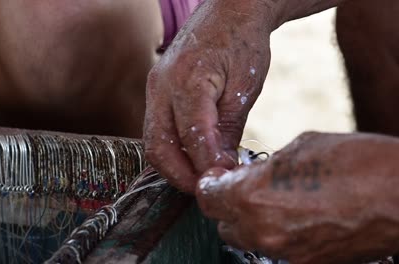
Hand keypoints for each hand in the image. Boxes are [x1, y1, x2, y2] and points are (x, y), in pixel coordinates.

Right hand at [144, 1, 274, 192]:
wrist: (229, 10)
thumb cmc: (242, 41)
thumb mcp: (244, 87)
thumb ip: (228, 129)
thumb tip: (219, 166)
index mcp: (187, 81)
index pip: (191, 138)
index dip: (207, 167)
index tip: (222, 184)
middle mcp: (161, 86)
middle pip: (159, 146)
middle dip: (181, 176)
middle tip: (206, 191)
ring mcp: (155, 88)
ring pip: (154, 141)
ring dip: (174, 166)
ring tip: (200, 178)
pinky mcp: (157, 91)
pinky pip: (157, 129)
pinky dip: (173, 150)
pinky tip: (192, 158)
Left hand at [197, 132, 398, 262]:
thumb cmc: (358, 162)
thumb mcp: (300, 147)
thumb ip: (266, 166)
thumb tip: (253, 174)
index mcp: (253, 198)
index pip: (208, 198)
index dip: (211, 184)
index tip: (219, 177)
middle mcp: (263, 232)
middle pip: (224, 224)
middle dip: (229, 204)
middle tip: (246, 184)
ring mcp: (286, 254)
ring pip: (249, 239)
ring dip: (252, 219)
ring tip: (275, 197)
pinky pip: (277, 248)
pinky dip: (277, 232)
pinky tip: (297, 213)